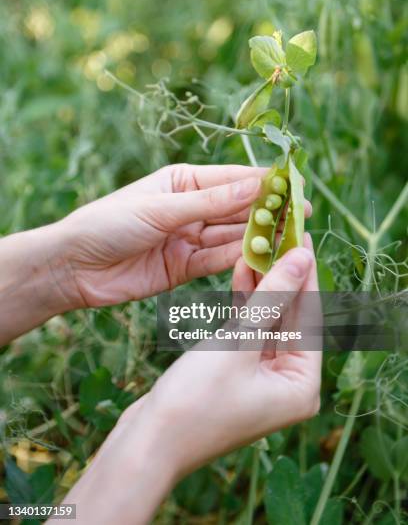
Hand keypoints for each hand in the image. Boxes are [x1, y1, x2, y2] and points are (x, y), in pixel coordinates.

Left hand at [52, 163, 311, 308]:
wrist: (74, 267)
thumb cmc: (109, 223)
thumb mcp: (162, 208)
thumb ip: (212, 202)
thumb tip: (258, 184)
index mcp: (182, 181)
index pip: (231, 179)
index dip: (264, 183)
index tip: (295, 185)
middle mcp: (189, 208)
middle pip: (236, 209)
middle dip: (268, 212)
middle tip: (302, 216)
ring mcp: (188, 238)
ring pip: (231, 237)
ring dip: (258, 238)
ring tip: (291, 239)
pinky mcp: (185, 267)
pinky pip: (218, 261)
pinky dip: (239, 260)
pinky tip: (263, 259)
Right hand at [59, 238, 320, 524]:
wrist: (148, 441)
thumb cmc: (195, 401)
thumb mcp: (239, 342)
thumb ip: (272, 297)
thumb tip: (302, 258)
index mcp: (302, 386)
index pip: (310, 317)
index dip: (306, 274)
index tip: (304, 238)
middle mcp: (288, 384)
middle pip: (291, 318)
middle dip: (284, 277)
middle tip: (281, 235)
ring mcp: (262, 379)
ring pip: (268, 321)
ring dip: (263, 286)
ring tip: (260, 245)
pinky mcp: (237, 372)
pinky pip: (249, 331)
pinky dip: (246, 305)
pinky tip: (243, 272)